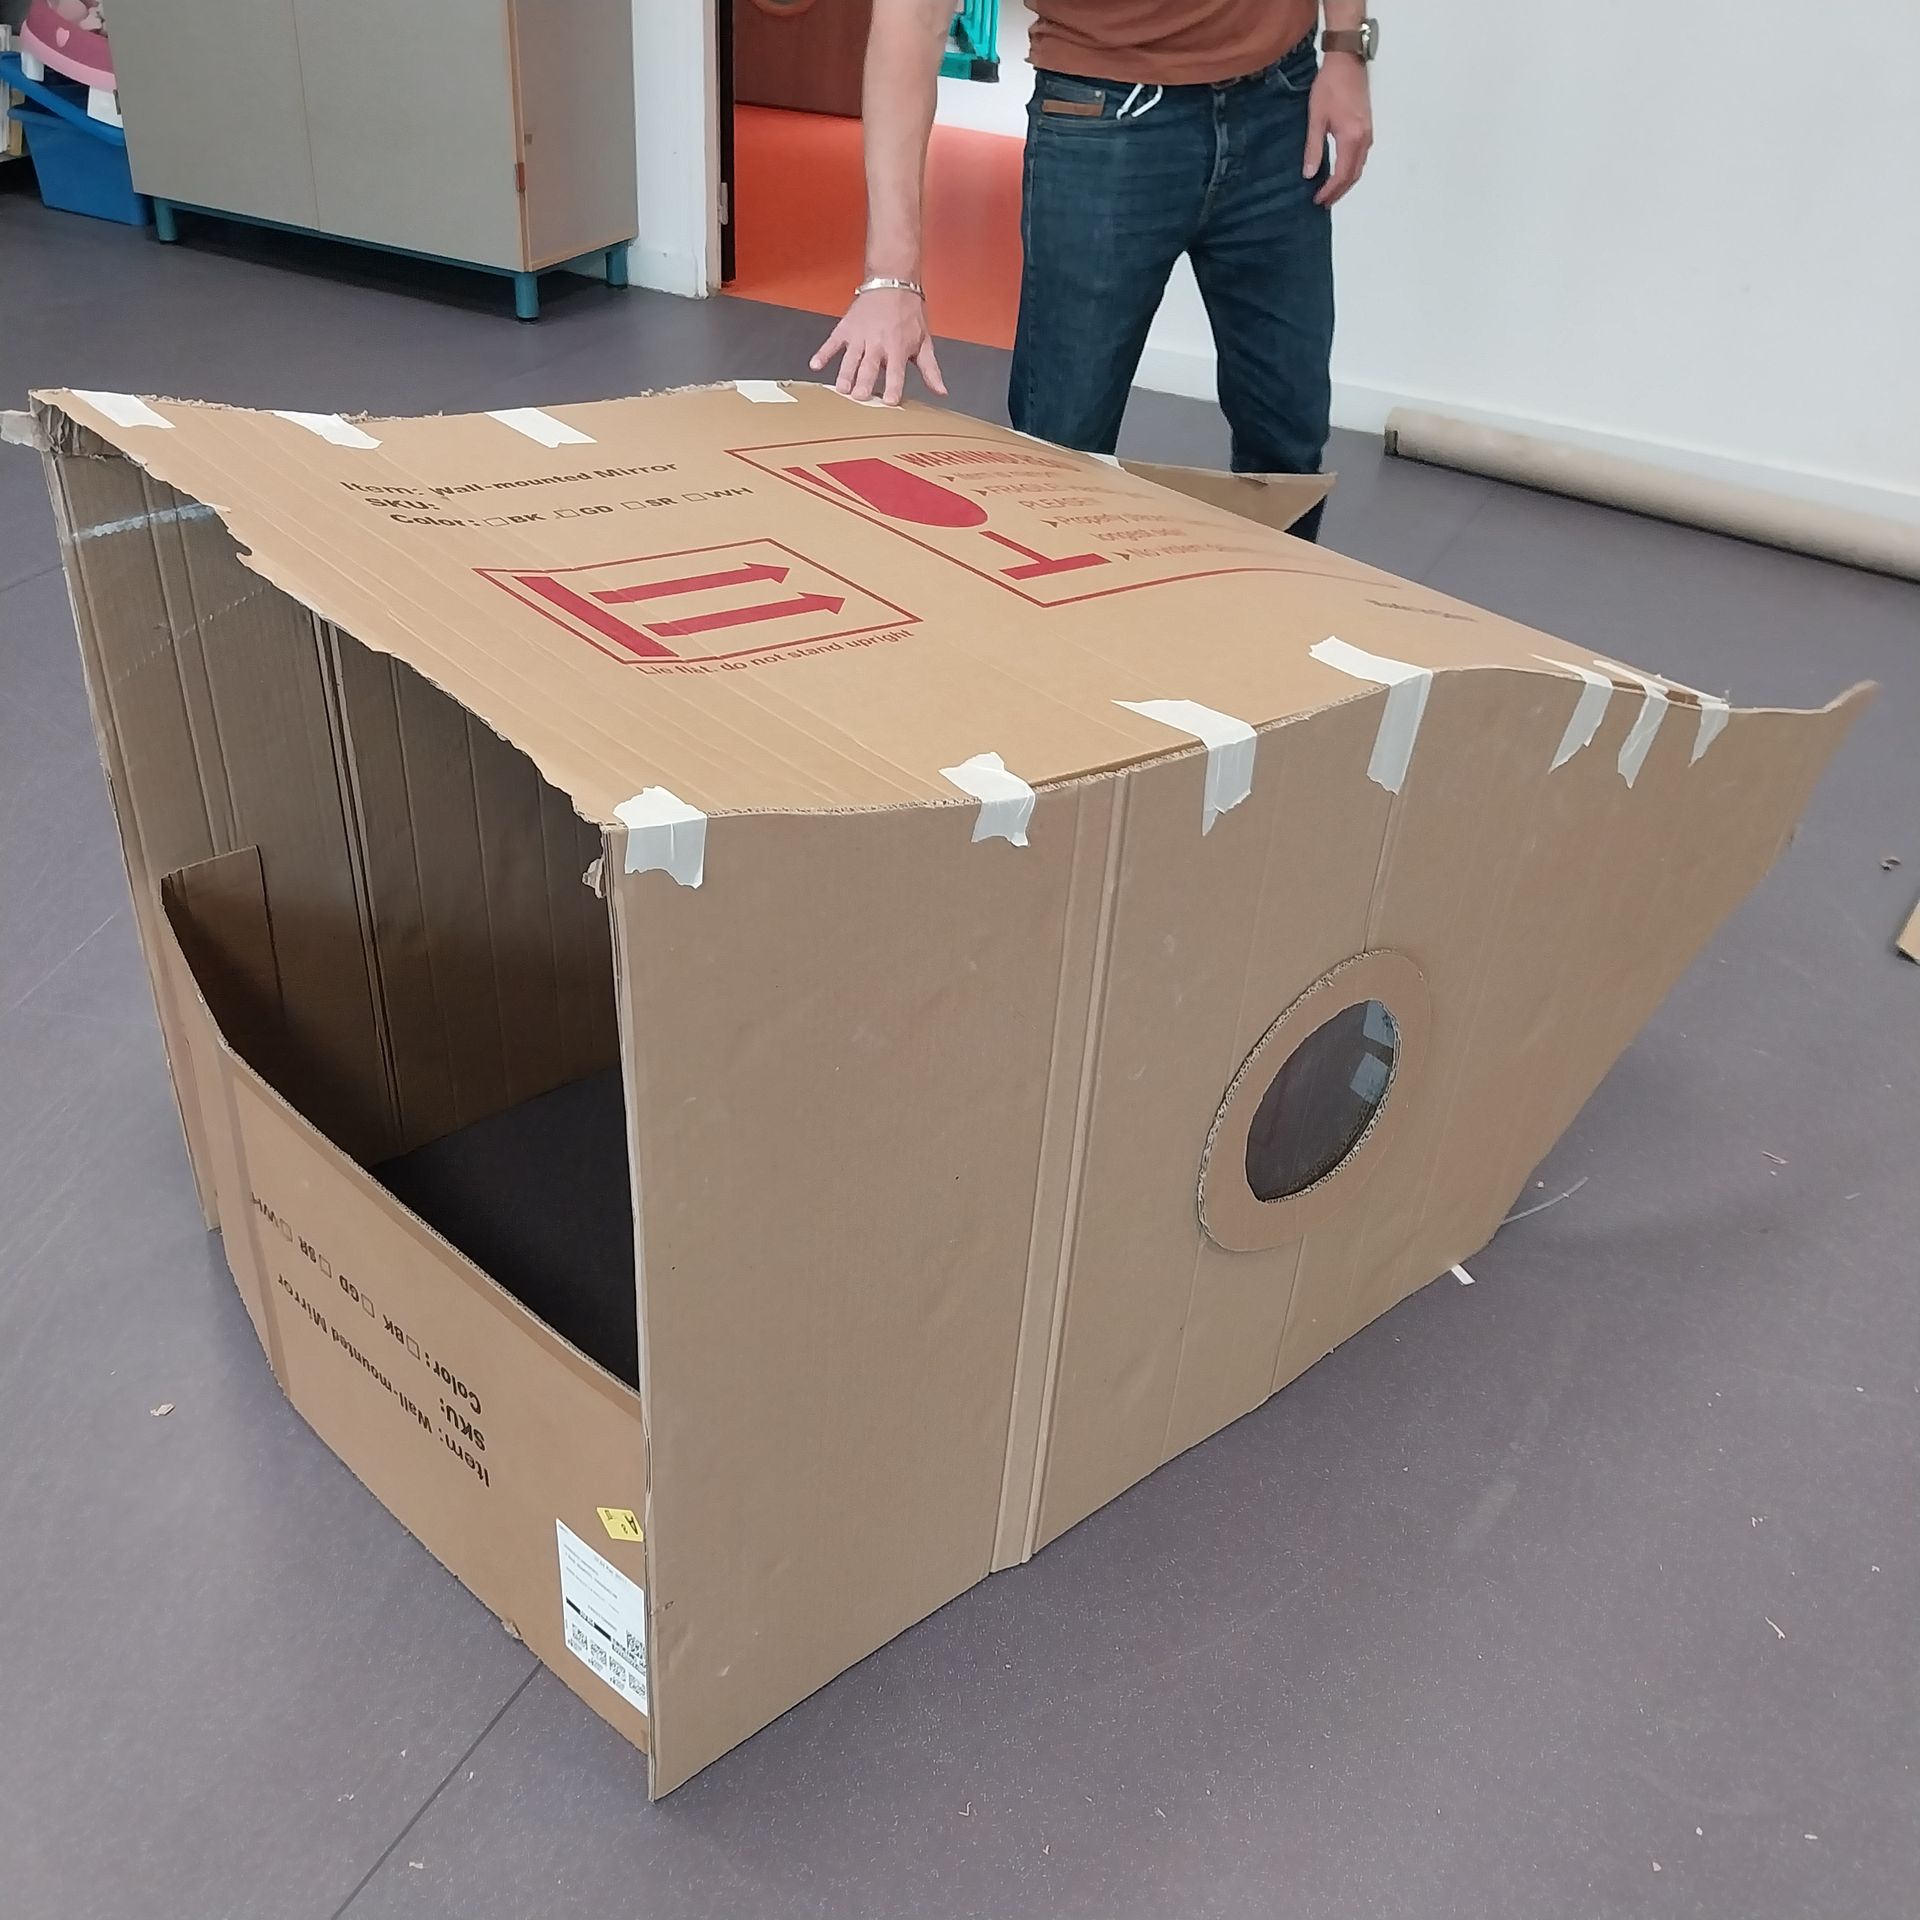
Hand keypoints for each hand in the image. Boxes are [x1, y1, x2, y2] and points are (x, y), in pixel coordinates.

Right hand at [810, 288, 946, 404]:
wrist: (893, 281)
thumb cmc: (909, 314)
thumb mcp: (924, 341)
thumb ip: (931, 369)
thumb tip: (941, 392)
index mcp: (897, 348)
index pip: (896, 372)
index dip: (893, 387)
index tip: (889, 402)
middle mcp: (877, 343)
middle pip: (869, 367)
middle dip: (864, 382)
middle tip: (859, 398)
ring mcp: (860, 336)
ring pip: (851, 358)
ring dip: (845, 373)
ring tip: (841, 389)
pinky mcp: (846, 328)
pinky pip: (832, 342)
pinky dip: (823, 353)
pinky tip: (815, 365)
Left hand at [1304, 54, 1373, 206]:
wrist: (1347, 61)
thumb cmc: (1329, 86)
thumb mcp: (1316, 118)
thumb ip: (1313, 148)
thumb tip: (1309, 174)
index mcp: (1351, 138)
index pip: (1342, 175)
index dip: (1330, 191)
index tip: (1317, 200)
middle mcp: (1364, 139)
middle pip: (1353, 175)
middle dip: (1339, 191)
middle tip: (1323, 202)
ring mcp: (1368, 133)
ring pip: (1359, 167)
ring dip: (1345, 182)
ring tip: (1330, 191)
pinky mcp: (1367, 127)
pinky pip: (1361, 156)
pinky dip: (1351, 169)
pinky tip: (1340, 171)